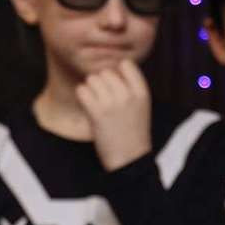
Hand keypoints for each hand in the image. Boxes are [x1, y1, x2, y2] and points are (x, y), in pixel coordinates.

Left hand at [77, 57, 153, 171]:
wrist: (130, 160)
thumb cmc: (134, 133)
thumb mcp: (141, 106)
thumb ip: (130, 86)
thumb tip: (109, 68)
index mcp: (142, 92)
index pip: (126, 64)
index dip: (117, 72)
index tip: (116, 87)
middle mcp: (127, 94)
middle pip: (105, 71)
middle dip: (102, 83)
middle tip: (105, 101)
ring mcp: (112, 103)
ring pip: (92, 79)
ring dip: (91, 90)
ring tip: (98, 106)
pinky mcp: (96, 112)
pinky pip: (82, 90)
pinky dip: (82, 98)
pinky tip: (89, 109)